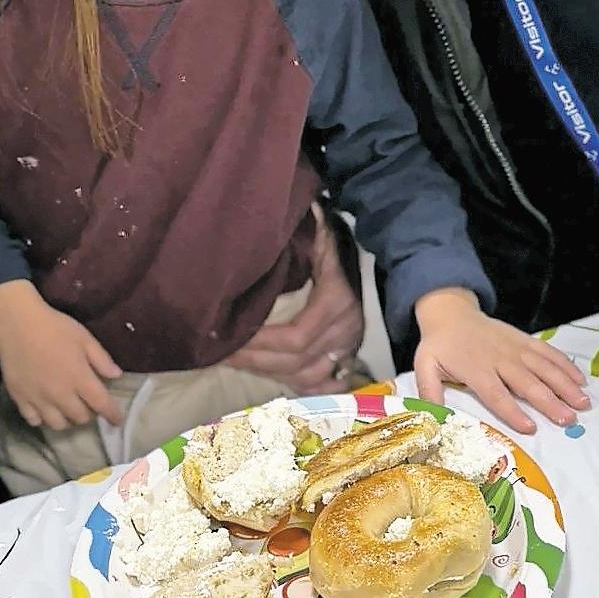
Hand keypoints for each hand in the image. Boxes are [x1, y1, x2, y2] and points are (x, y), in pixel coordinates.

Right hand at [0, 279, 122, 431]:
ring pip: (57, 425)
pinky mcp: (20, 399)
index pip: (101, 404)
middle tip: (88, 403)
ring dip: (67, 419)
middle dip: (89, 414)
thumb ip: (102, 359)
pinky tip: (44, 408)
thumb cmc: (55, 327)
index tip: (118, 420)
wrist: (17, 324)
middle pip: (80, 418)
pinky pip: (33, 420)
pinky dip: (42, 419)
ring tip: (68, 408)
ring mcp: (38, 400)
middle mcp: (60, 395)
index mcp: (79, 378)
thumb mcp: (84, 337)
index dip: (112, 415)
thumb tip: (117, 376)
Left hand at [225, 207, 364, 394]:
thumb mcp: (323, 237)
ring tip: (237, 362)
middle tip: (221, 354)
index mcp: (336, 302)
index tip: (232, 338)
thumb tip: (301, 210)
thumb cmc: (338, 245)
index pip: (297, 337)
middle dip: (256, 361)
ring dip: (269, 373)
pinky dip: (297, 387)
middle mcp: (346, 331)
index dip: (262, 343)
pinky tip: (270, 377)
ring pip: (307, 377)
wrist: (377, 261)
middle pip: (297, 362)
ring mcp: (349, 348)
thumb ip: (311, 230)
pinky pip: (323, 386)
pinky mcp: (348, 357)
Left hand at [413, 288, 589, 435]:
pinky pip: (547, 352)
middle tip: (569, 419)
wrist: (452, 313)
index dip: (513, 410)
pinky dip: (565, 364)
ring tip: (583, 403)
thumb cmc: (440, 345)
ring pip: (543, 367)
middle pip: (527, 382)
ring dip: (564, 385)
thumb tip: (431, 416)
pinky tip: (581, 379)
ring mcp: (514, 347)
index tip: (531, 427)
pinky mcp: (524, 339)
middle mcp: (499, 358)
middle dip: (549, 401)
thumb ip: (428, 391)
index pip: (496, 393)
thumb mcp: (425, 365)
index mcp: (476, 368)